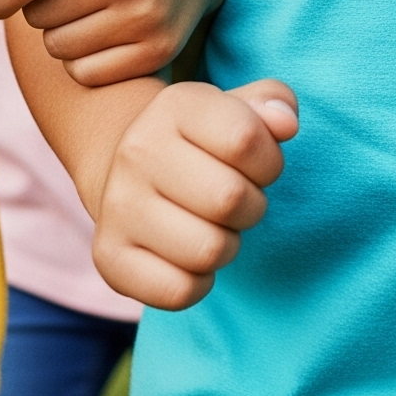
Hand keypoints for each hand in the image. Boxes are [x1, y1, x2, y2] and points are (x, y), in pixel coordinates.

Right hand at [91, 78, 298, 308]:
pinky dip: (199, 282)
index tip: (259, 165)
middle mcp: (137, 151)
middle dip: (252, 206)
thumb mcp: (238, 109)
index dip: (270, 161)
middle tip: (237, 201)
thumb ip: (274, 103)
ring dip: (228, 245)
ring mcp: (117, 205)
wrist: (129, 172)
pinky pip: (179, 291)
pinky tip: (189, 256)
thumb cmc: (203, 142)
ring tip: (214, 226)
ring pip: (209, 250)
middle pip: (230, 199)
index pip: (245, 140)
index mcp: (175, 105)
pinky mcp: (108, 257)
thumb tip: (286, 124)